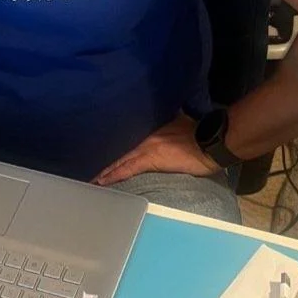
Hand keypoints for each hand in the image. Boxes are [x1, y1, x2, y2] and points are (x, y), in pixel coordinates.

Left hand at [92, 115, 218, 185]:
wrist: (211, 142)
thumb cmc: (200, 134)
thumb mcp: (181, 121)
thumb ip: (170, 120)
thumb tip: (170, 116)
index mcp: (151, 129)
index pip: (126, 139)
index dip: (112, 146)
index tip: (98, 151)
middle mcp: (145, 137)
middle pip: (119, 149)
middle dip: (104, 158)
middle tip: (86, 164)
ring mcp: (146, 147)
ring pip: (119, 159)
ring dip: (104, 168)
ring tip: (90, 175)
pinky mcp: (150, 159)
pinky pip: (127, 169)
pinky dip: (114, 175)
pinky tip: (102, 181)